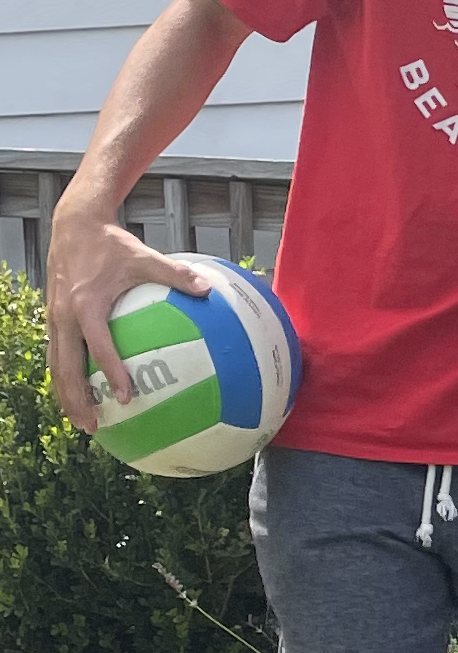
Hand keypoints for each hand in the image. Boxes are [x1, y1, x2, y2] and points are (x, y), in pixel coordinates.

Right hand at [46, 212, 209, 431]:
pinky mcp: (53, 318)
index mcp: (85, 306)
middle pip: (65, 369)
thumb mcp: (145, 256)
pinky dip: (65, 376)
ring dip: (66, 395)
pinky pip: (56, 354)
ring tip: (82, 421)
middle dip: (77, 400)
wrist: (74, 226)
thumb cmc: (112, 244)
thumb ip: (176, 274)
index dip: (111, 373)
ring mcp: (54, 319)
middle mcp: (64, 317)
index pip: (99, 347)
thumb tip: (208, 289)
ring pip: (56, 366)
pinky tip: (80, 392)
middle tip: (94, 426)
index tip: (127, 396)